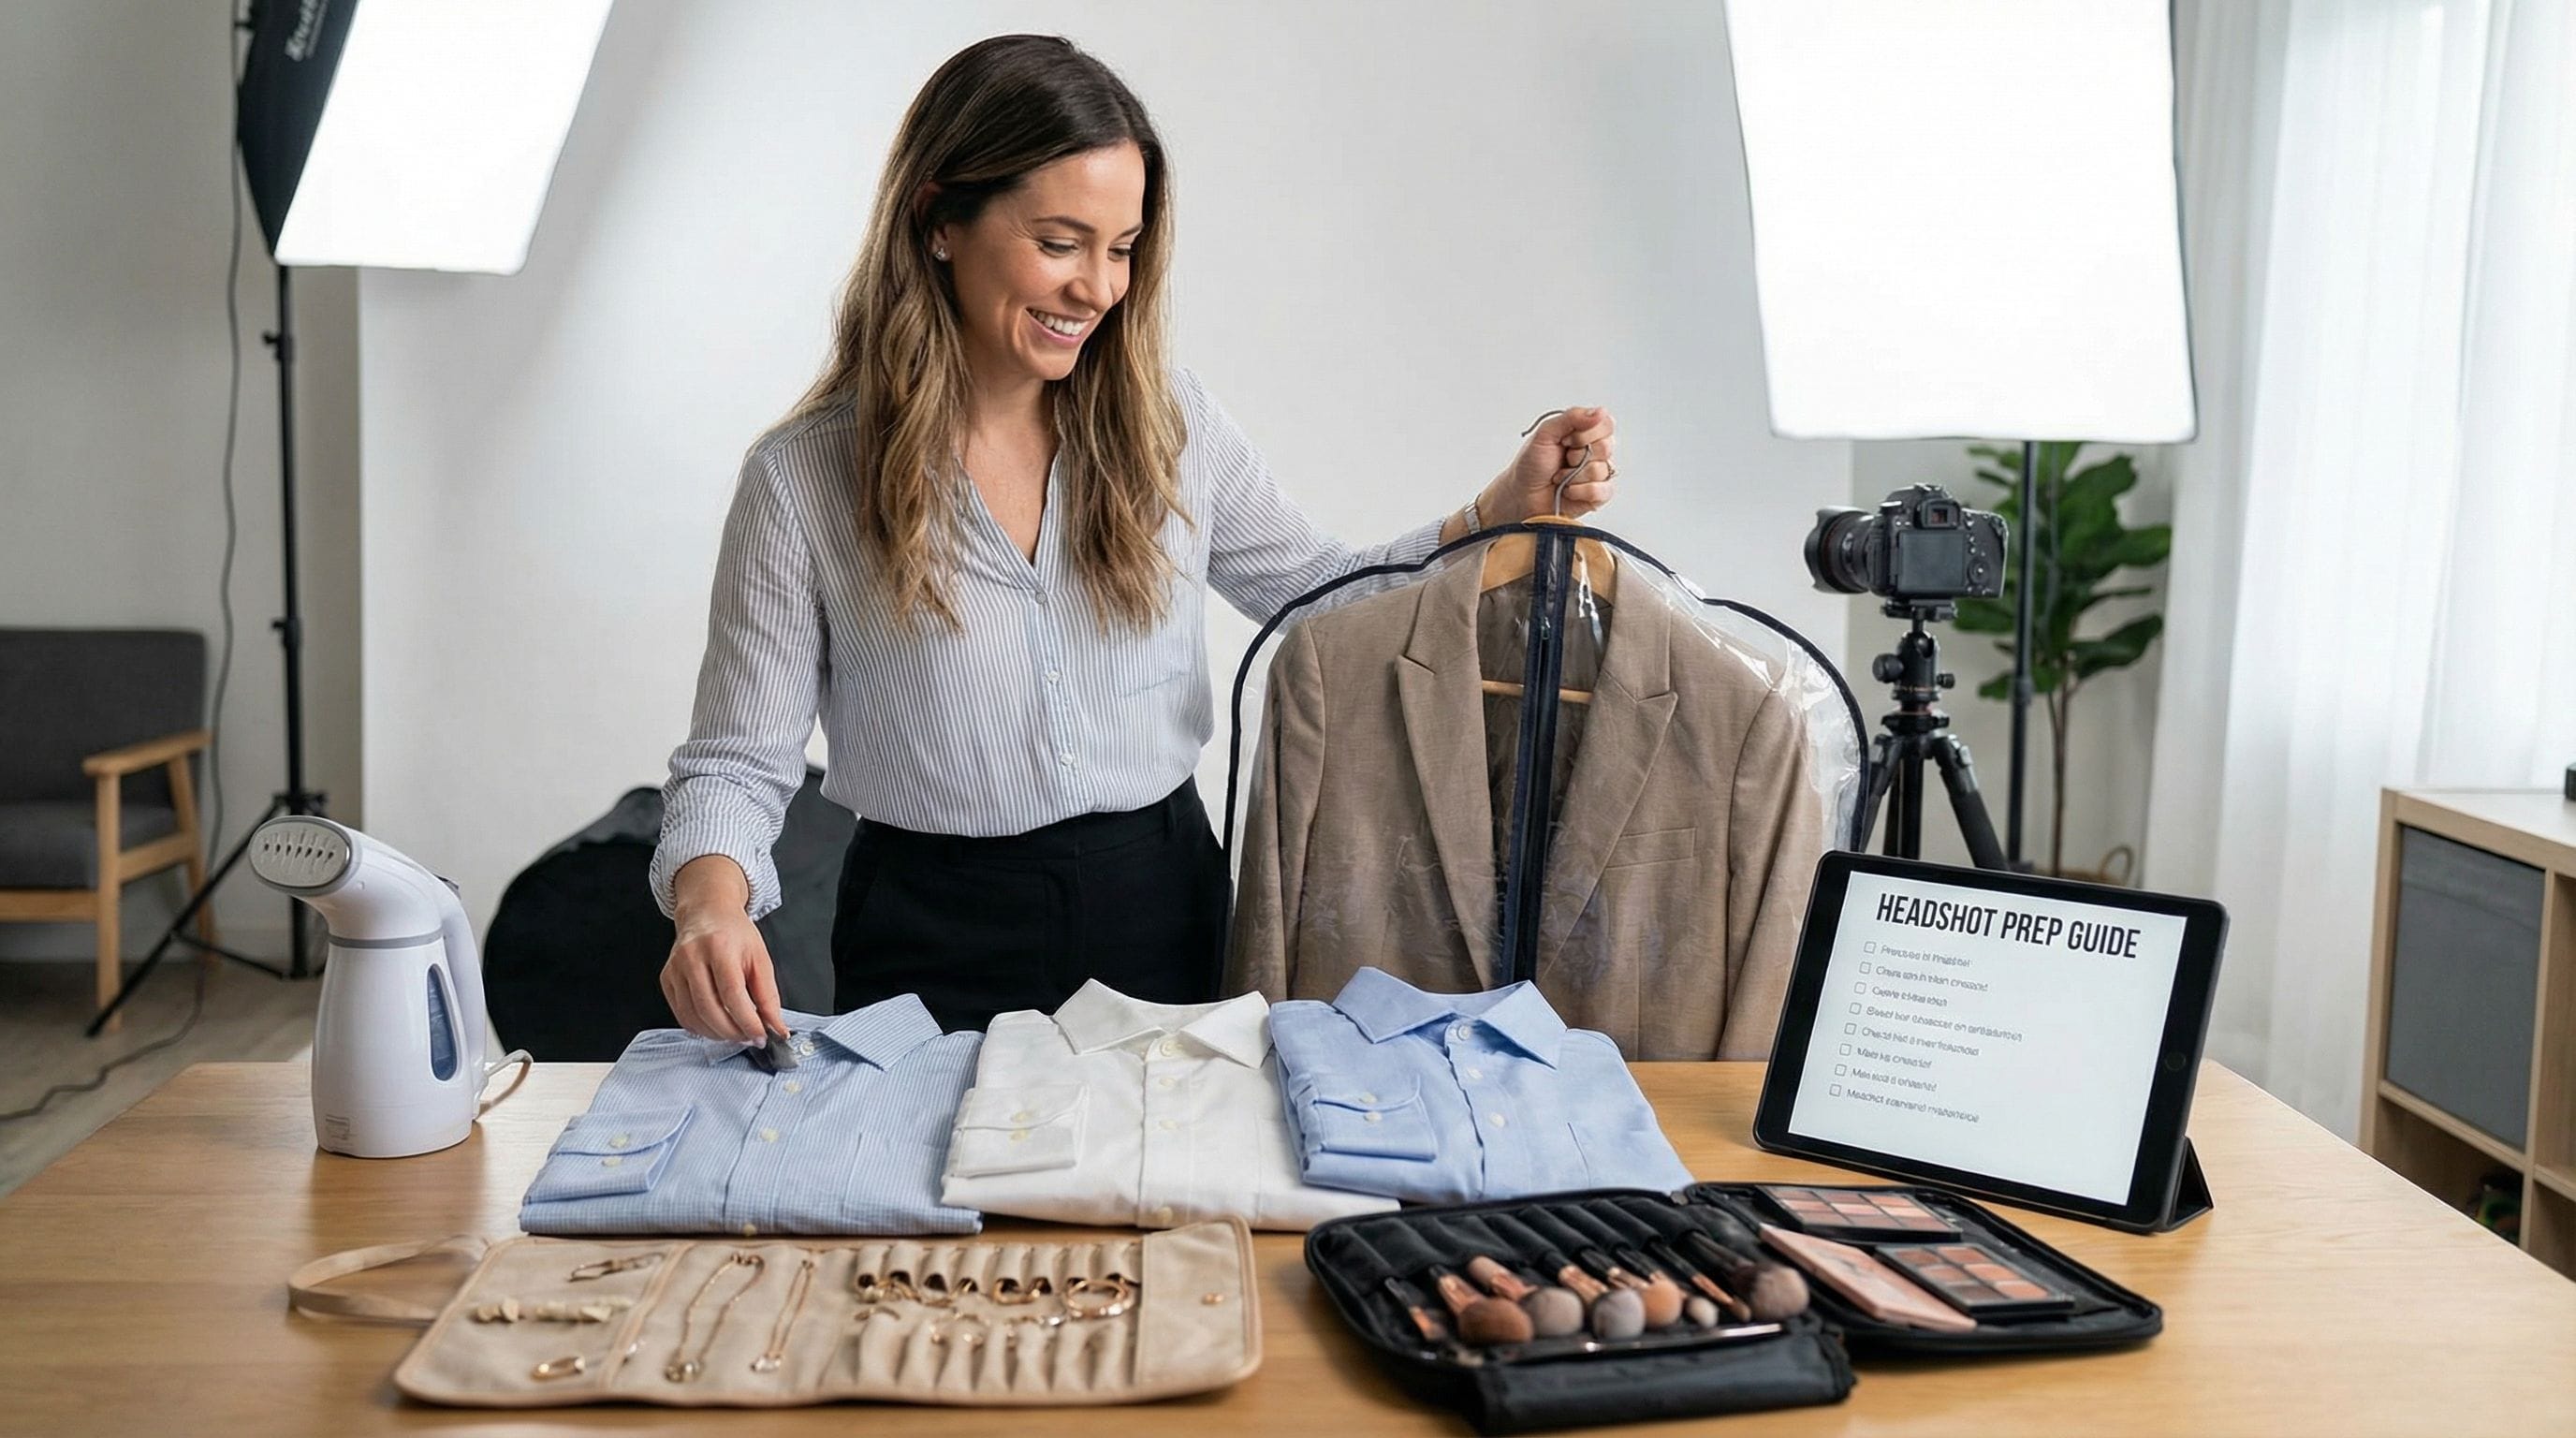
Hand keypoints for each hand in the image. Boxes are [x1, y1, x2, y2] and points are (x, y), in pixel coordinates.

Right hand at [662, 874, 785, 1042]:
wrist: (707, 914)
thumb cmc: (735, 934)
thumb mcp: (760, 958)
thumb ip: (768, 996)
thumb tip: (776, 1027)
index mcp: (720, 947)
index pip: (732, 994)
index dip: (747, 1021)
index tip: (761, 1036)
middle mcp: (692, 956)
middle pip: (709, 1008)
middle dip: (732, 1031)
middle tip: (749, 1037)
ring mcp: (675, 968)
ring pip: (693, 1015)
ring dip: (716, 1033)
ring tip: (735, 1032)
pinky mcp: (666, 979)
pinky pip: (681, 1014)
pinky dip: (700, 1027)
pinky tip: (715, 1026)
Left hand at [1481, 405, 1617, 524]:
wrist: (1521, 495)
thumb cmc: (1531, 465)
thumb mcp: (1545, 433)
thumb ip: (1572, 417)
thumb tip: (1600, 412)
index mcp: (1584, 432)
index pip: (1605, 424)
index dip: (1587, 433)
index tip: (1565, 440)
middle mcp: (1594, 451)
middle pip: (1606, 447)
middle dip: (1577, 455)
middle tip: (1562, 459)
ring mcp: (1598, 473)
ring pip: (1602, 470)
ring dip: (1573, 475)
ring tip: (1559, 477)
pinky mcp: (1598, 495)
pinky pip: (1603, 490)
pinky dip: (1580, 491)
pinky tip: (1568, 490)